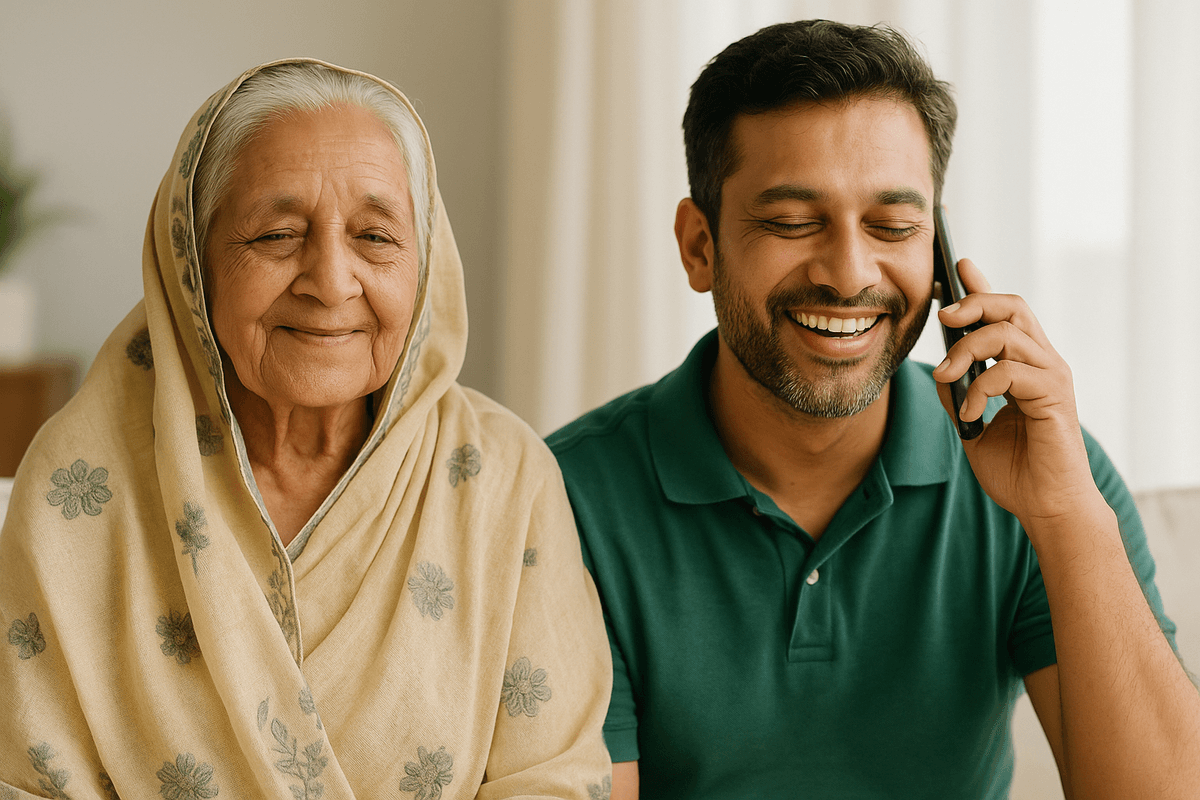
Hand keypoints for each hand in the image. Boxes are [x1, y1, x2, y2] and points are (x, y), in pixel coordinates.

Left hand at [931, 259, 1102, 525]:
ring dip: (967, 350)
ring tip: (947, 376)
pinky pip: (1011, 373)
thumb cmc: (1017, 471)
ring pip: (1008, 333)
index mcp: (1024, 366)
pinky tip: (970, 415)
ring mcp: (1051, 377)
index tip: (958, 266)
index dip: (982, 287)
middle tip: (943, 317)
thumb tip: (940, 370)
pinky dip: (981, 388)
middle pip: (1012, 307)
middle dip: (974, 302)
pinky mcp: (1054, 397)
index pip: (1005, 314)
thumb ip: (959, 395)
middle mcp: (1042, 364)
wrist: (1046, 507)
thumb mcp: (972, 427)